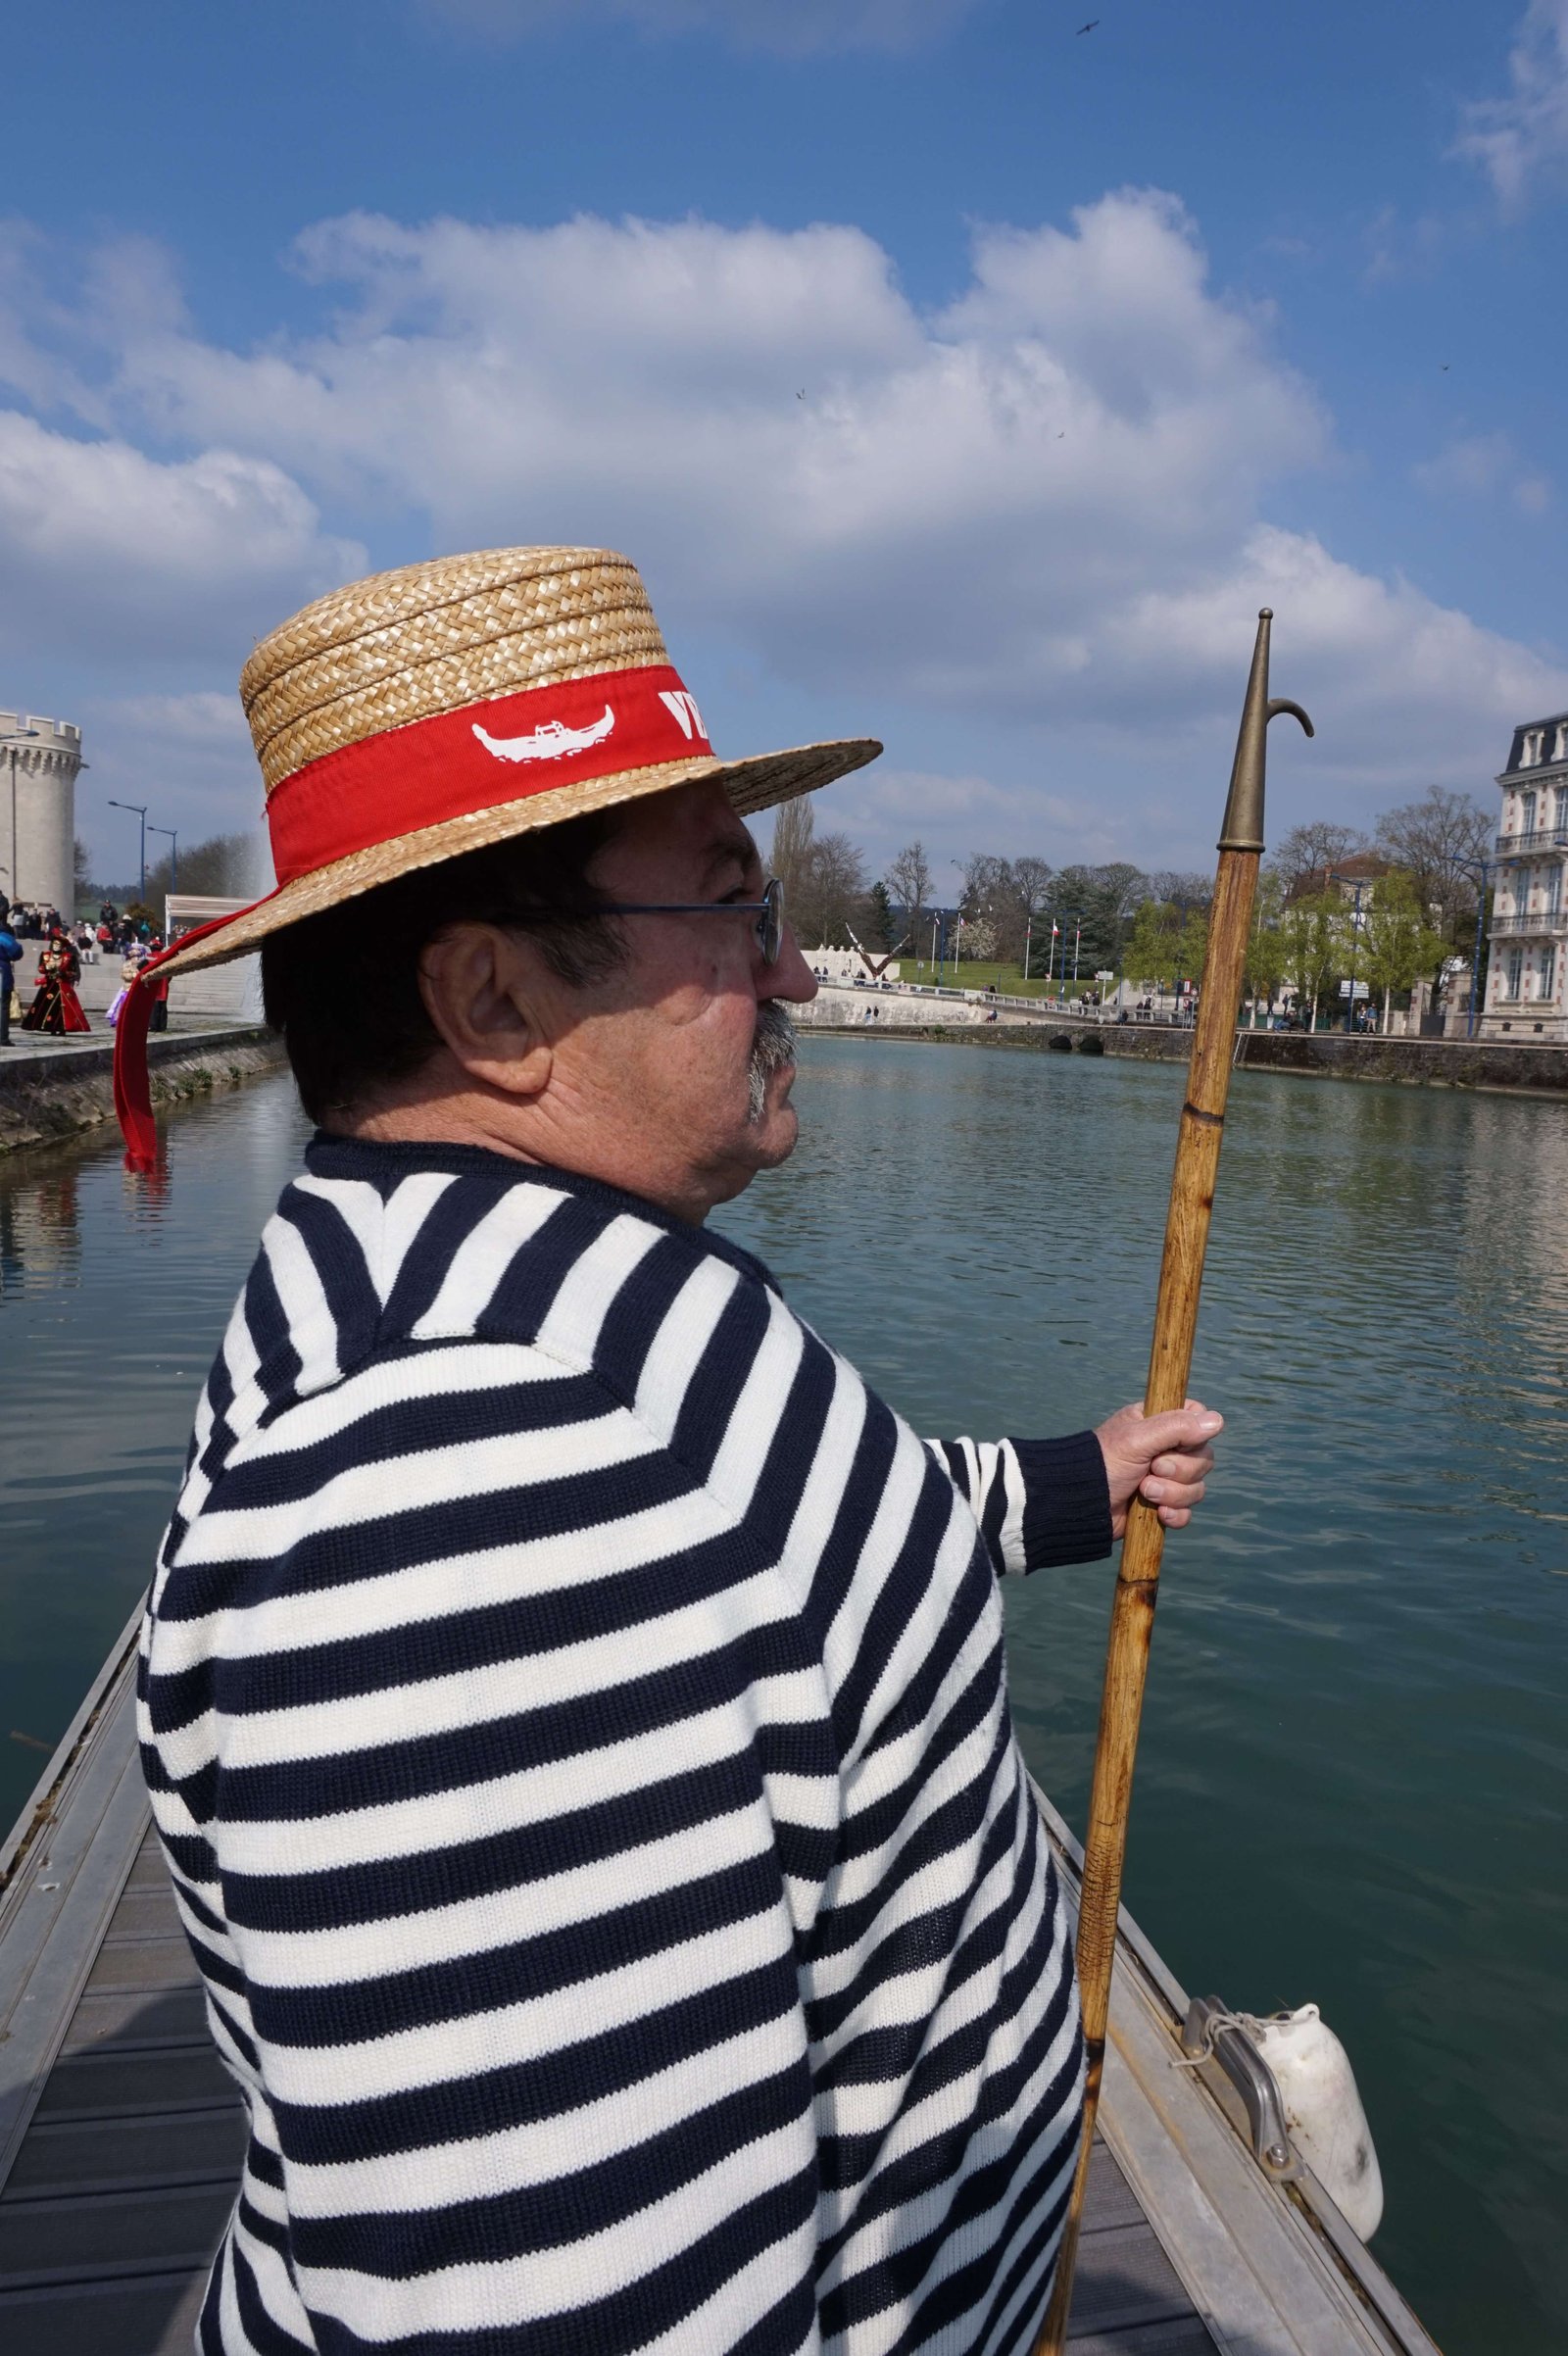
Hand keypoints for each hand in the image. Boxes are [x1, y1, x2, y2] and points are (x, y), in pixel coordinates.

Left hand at [1095, 1398, 1221, 1535]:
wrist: (1082, 1504)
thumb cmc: (1104, 1463)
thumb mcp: (1138, 1439)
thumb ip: (1176, 1427)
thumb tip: (1217, 1421)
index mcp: (1157, 1422)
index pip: (1198, 1419)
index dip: (1194, 1434)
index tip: (1175, 1443)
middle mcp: (1165, 1448)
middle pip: (1203, 1458)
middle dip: (1179, 1470)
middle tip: (1151, 1469)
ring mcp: (1165, 1479)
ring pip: (1197, 1487)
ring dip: (1172, 1494)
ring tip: (1144, 1492)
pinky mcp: (1162, 1505)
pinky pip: (1187, 1512)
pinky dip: (1175, 1515)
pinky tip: (1158, 1514)